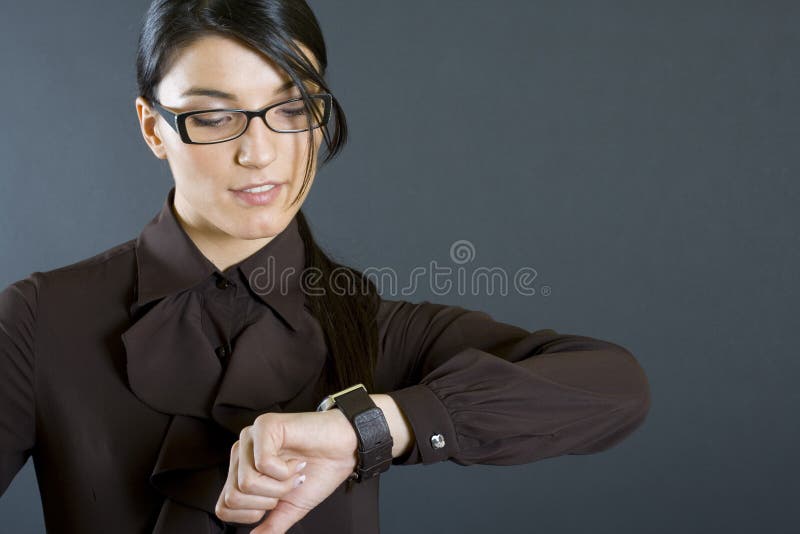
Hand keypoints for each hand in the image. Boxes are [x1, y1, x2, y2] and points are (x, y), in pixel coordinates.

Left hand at [215, 409, 358, 533]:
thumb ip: (270, 525)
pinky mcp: (265, 425)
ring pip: (247, 482)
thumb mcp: (290, 507)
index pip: (224, 506)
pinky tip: (297, 461)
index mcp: (241, 470)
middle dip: (269, 499)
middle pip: (234, 496)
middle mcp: (241, 452)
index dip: (252, 514)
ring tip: (295, 472)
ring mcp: (251, 437)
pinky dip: (286, 471)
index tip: (277, 501)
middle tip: (290, 484)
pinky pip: (263, 463)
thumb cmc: (320, 471)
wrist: (346, 450)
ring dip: (280, 485)